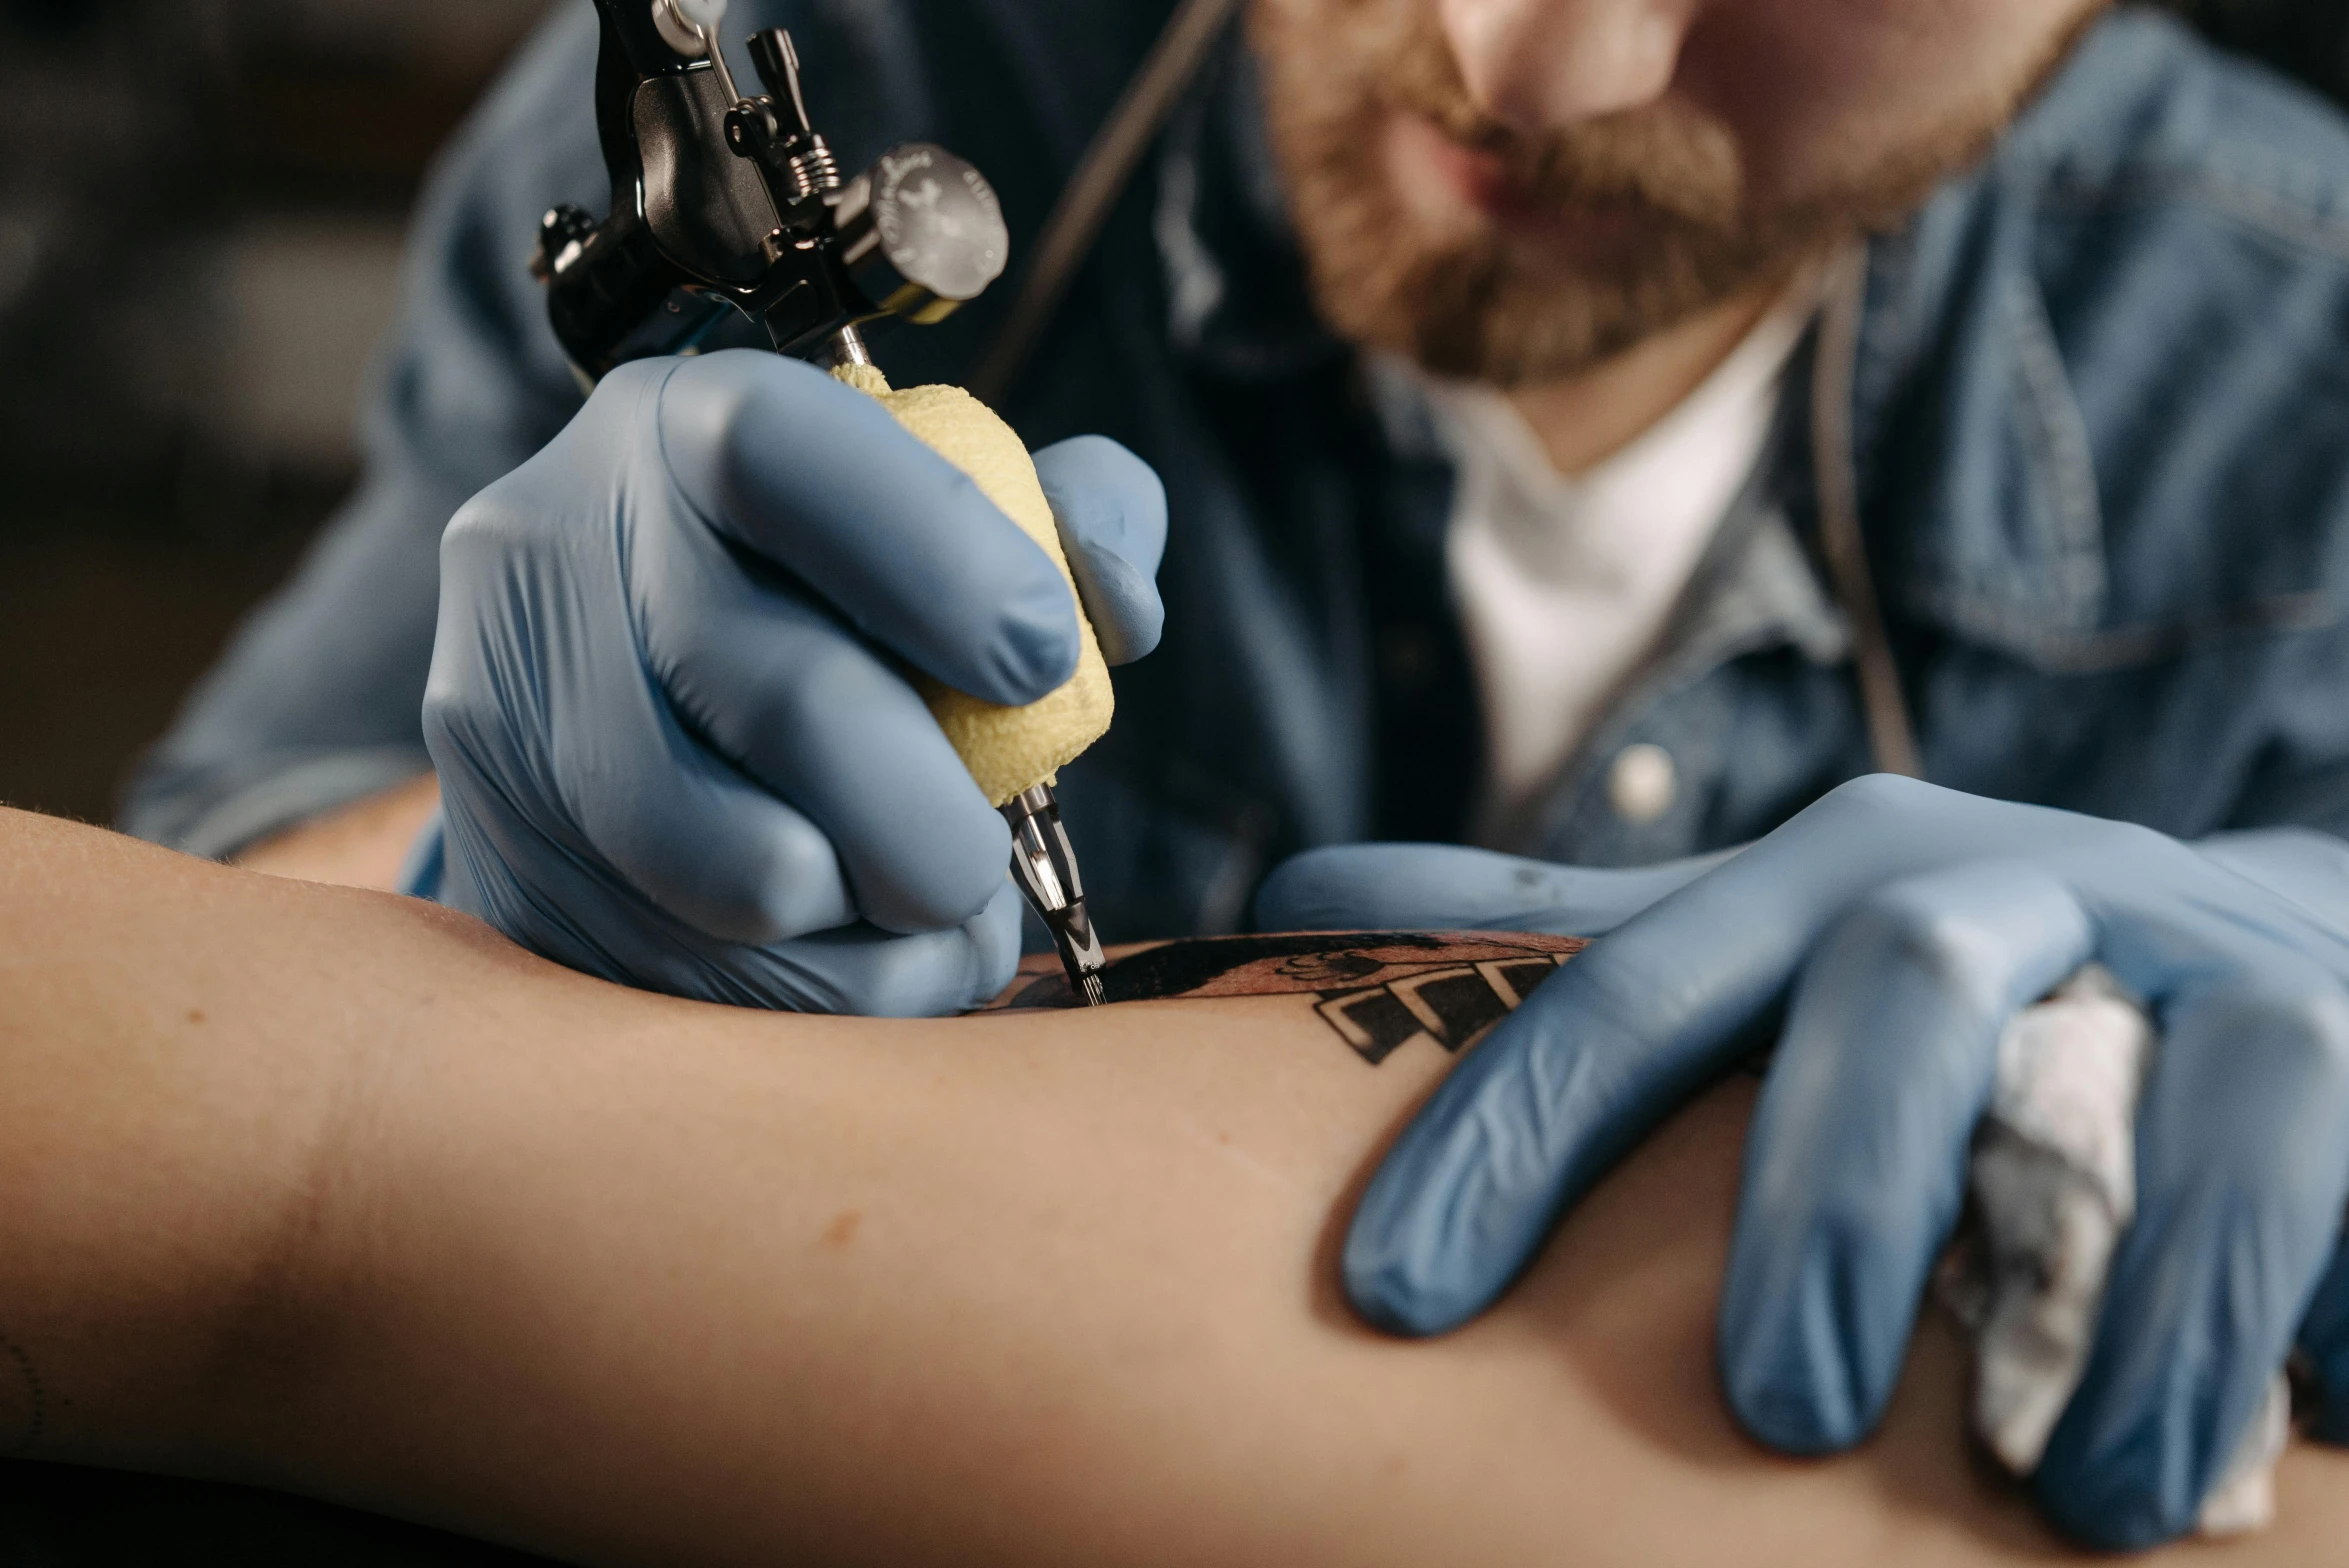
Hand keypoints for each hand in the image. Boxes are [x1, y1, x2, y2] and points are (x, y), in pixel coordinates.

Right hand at [417, 350, 1165, 1014]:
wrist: (616, 660)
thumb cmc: (829, 581)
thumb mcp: (949, 498)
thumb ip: (1072, 515)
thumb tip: (1113, 612)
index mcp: (678, 425)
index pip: (784, 457)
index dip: (940, 560)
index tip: (1046, 660)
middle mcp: (556, 550)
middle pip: (782, 693)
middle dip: (932, 811)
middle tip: (983, 859)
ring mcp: (502, 717)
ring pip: (738, 867)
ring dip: (882, 927)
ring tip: (933, 915)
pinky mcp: (500, 864)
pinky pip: (693, 977)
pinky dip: (819, 994)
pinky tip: (859, 957)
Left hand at [1256, 776, 2348, 1547]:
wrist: (2260, 958)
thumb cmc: (1953, 1010)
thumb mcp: (1752, 968)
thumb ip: (1554, 946)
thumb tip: (1301, 892)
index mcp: (1822, 882)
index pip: (1632, 990)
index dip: (1510, 1132)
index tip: (1396, 1300)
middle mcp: (2002, 888)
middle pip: (1897, 990)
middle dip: (1831, 1197)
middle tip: (1774, 1405)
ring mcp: (2199, 957)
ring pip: (2174, 1086)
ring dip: (2126, 1308)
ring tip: (2079, 1500)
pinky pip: (2340, 1145)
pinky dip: (2304, 1294)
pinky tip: (2280, 1415)